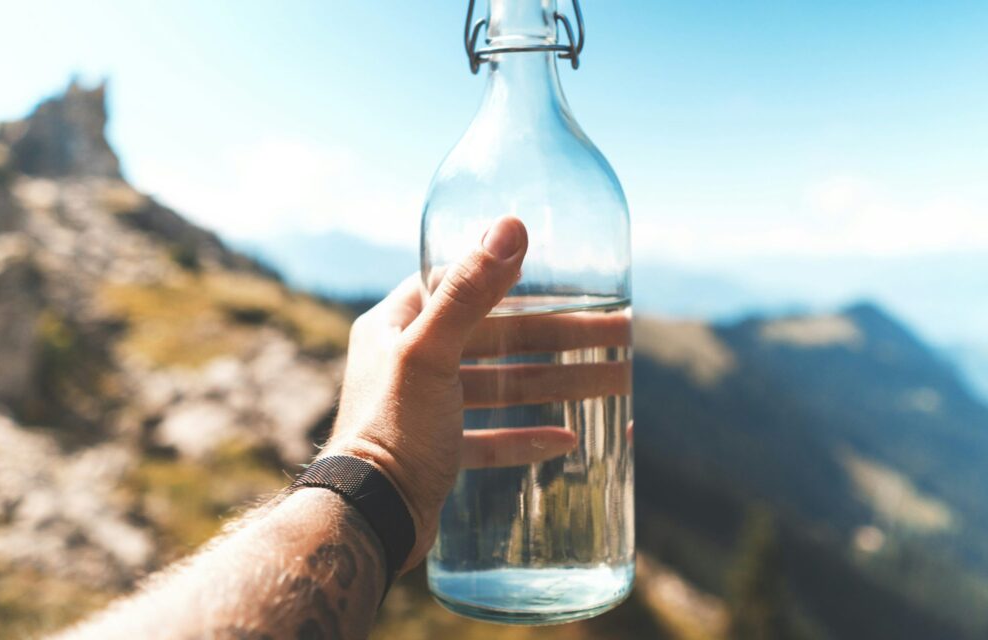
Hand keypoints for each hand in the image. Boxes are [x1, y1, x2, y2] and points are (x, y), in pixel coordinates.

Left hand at [320, 216, 630, 571]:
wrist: (368, 519)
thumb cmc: (391, 430)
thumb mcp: (430, 353)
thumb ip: (471, 291)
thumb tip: (512, 227)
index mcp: (394, 325)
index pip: (462, 284)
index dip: (517, 278)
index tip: (568, 279)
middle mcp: (407, 361)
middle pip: (497, 338)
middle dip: (560, 338)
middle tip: (619, 336)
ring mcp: (424, 410)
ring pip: (502, 387)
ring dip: (556, 384)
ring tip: (615, 383)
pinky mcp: (437, 454)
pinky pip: (489, 439)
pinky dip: (526, 437)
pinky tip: (566, 439)